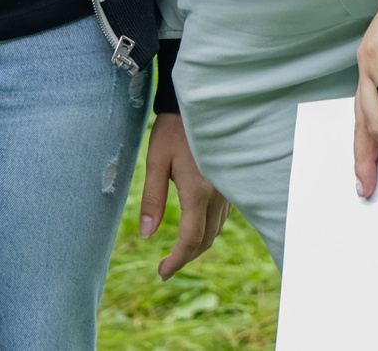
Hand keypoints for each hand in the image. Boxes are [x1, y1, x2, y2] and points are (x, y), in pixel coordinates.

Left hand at [137, 111, 229, 279]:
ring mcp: (228, 190)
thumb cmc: (172, 130)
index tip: (162, 272)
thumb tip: (146, 234)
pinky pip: (221, 217)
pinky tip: (193, 227)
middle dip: (186, 256)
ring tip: (177, 251)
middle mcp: (218, 195)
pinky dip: (207, 229)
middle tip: (165, 267)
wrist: (200, 106)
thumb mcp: (156, 161)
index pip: (190, 238)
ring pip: (216, 230)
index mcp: (198, 191)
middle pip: (206, 240)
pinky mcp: (230, 185)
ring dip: (198, 245)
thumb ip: (152, 198)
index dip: (177, 260)